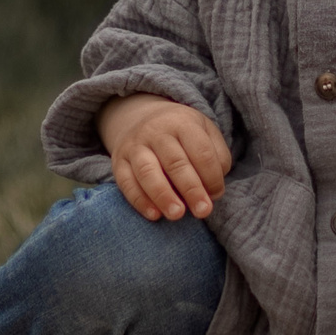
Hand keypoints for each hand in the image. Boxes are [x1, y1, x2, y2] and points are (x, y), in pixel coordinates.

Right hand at [98, 93, 229, 221]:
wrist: (140, 119)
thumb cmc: (182, 134)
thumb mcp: (205, 133)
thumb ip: (217, 157)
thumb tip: (213, 190)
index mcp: (182, 122)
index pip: (201, 151)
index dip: (212, 176)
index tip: (216, 195)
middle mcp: (156, 131)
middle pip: (175, 162)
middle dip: (191, 189)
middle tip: (203, 211)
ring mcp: (134, 145)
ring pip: (147, 171)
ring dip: (163, 195)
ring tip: (177, 215)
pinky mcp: (118, 161)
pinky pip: (126, 182)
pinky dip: (139, 200)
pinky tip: (154, 215)